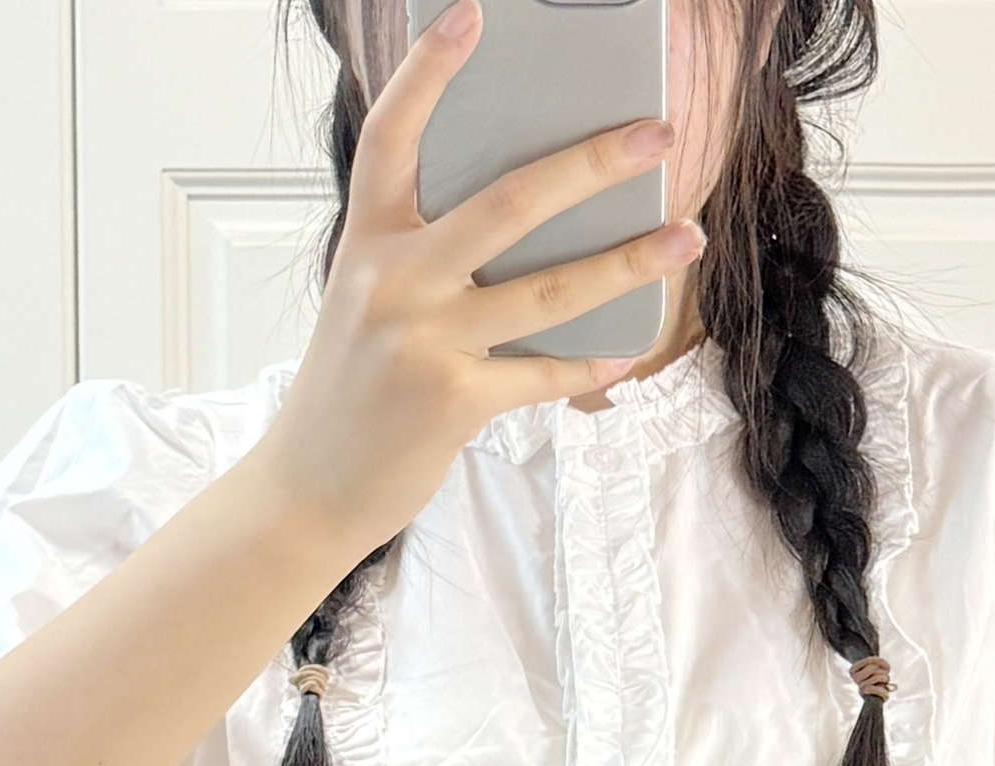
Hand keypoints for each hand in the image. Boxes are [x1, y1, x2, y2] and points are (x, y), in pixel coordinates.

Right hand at [252, 0, 703, 553]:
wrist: (307, 488)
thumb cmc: (350, 389)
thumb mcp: (367, 302)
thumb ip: (424, 256)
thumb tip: (530, 223)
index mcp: (366, 240)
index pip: (395, 137)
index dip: (430, 73)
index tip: (472, 16)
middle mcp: (394, 280)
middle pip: (508, 201)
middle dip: (591, 164)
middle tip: (657, 136)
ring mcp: (424, 341)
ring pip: (546, 290)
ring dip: (628, 262)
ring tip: (687, 237)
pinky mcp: (453, 402)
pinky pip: (541, 374)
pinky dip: (590, 364)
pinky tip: (630, 349)